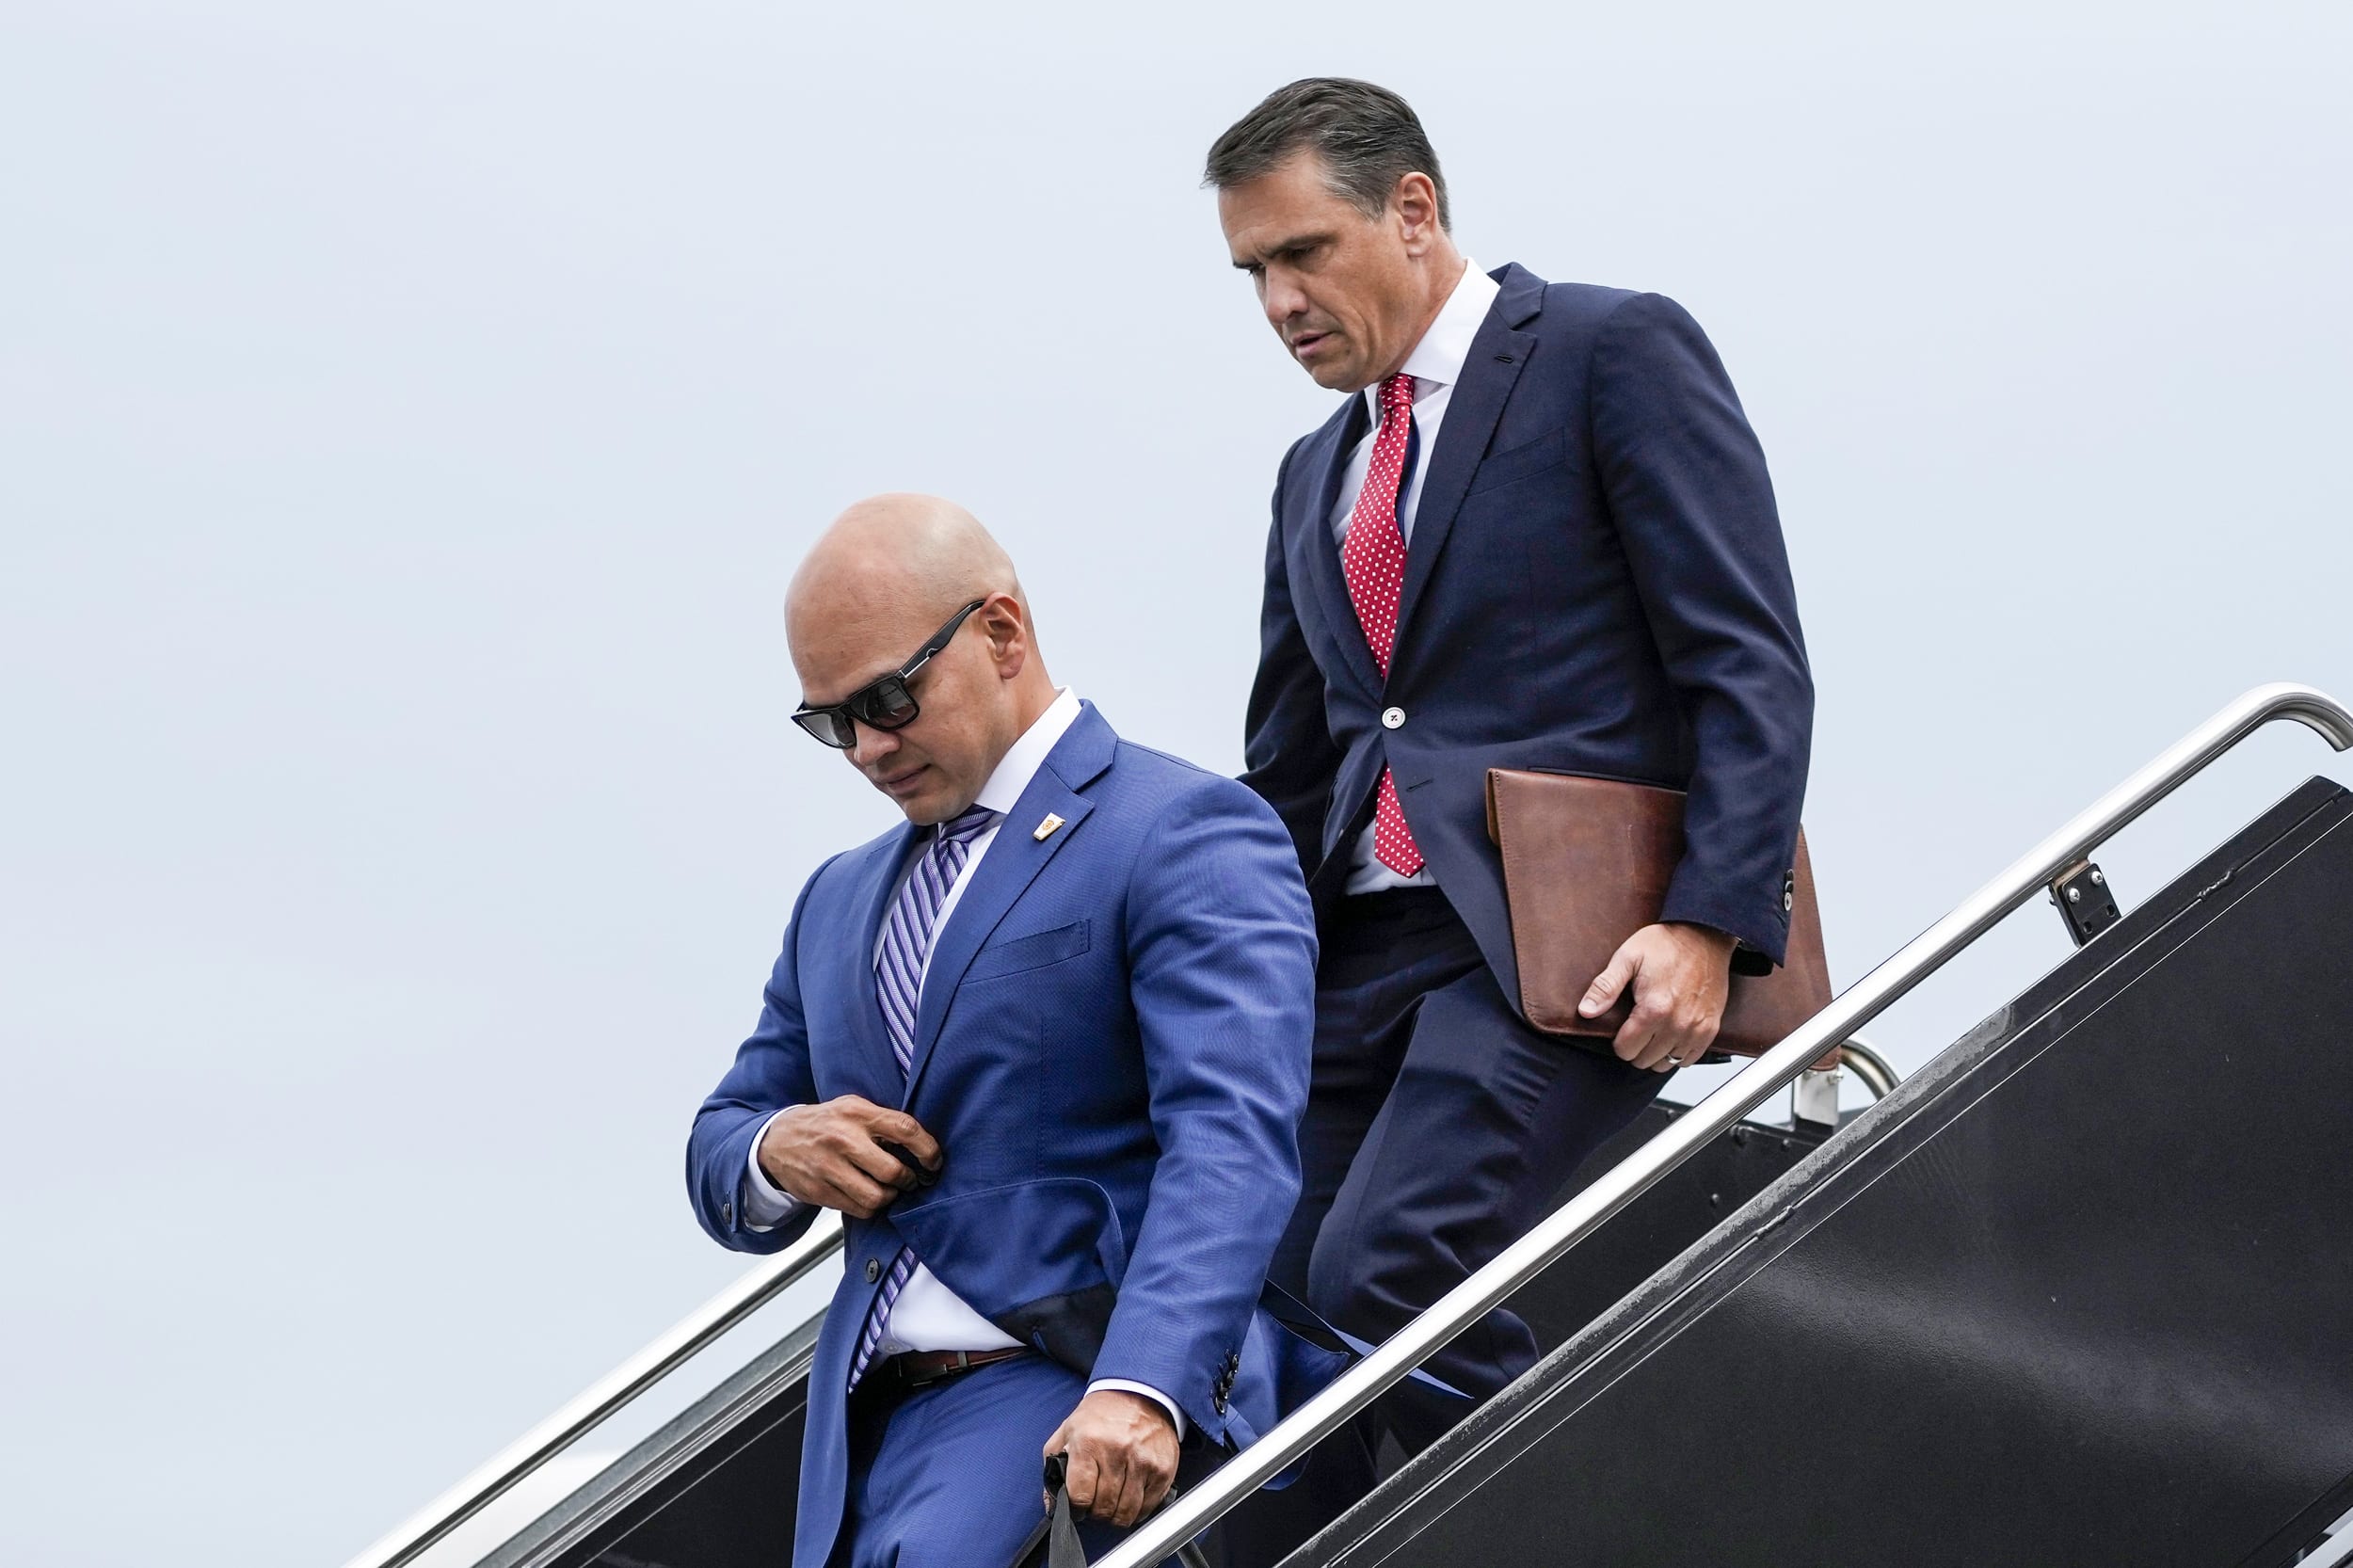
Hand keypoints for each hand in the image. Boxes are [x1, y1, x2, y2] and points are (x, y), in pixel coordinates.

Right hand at [755, 1096, 940, 1217]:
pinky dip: (870, 1207)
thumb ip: (883, 1120)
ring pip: (876, 1197)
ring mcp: (829, 1167)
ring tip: (889, 1189)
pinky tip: (868, 1195)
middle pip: (892, 1171)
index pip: (905, 1129)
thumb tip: (921, 1143)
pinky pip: (858, 1210)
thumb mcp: (852, 1107)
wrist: (777, 1140)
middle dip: (909, 1180)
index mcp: (856, 1113)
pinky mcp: (819, 1191)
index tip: (934, 1160)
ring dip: (890, 1197)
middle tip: (911, 1179)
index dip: (927, 1148)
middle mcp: (843, 1139)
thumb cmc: (824, 1123)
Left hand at [1042, 1389, 1177, 1527]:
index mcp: (1089, 1442)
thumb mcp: (1067, 1432)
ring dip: (1116, 1514)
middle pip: (1103, 1508)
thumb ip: (1054, 1467)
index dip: (1076, 1507)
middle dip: (1096, 1511)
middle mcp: (1117, 1452)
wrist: (1139, 1393)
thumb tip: (1052, 1503)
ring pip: (1126, 1513)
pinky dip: (1137, 1509)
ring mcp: (1143, 1461)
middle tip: (1096, 1500)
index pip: (1080, 1496)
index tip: (1078, 1504)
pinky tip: (1130, 1494)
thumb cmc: (1101, 1415)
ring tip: (1113, 1499)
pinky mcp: (1163, 1469)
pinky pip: (1148, 1507)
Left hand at [1577, 922, 1736, 1072]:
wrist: (1704, 933)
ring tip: (1652, 1032)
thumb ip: (1605, 987)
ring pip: (1667, 1063)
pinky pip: (1690, 1059)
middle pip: (1645, 1060)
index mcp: (1654, 1009)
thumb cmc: (1665, 943)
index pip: (1626, 1049)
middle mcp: (1677, 1024)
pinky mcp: (1710, 1028)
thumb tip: (1585, 1011)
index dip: (1618, 1041)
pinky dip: (1678, 1053)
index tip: (1621, 1027)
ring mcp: (1697, 1028)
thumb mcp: (1627, 958)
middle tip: (1635, 1027)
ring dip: (1656, 1053)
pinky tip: (1670, 1036)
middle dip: (1635, 1047)